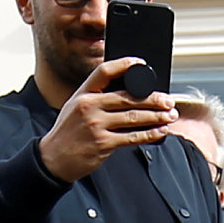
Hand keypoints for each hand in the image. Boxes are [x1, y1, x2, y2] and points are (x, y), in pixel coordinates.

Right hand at [35, 57, 172, 183]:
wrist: (53, 159)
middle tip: (168, 100)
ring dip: (156, 116)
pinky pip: (132, 137)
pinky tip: (160, 132)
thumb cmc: (68, 132)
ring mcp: (96, 125)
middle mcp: (89, 106)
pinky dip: (149, 134)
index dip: (124, 65)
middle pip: (127, 97)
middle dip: (153, 99)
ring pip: (133, 117)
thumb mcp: (75, 107)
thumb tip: (128, 94)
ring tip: (170, 115)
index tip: (142, 64)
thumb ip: (96, 98)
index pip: (104, 71)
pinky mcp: (103, 144)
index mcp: (83, 93)